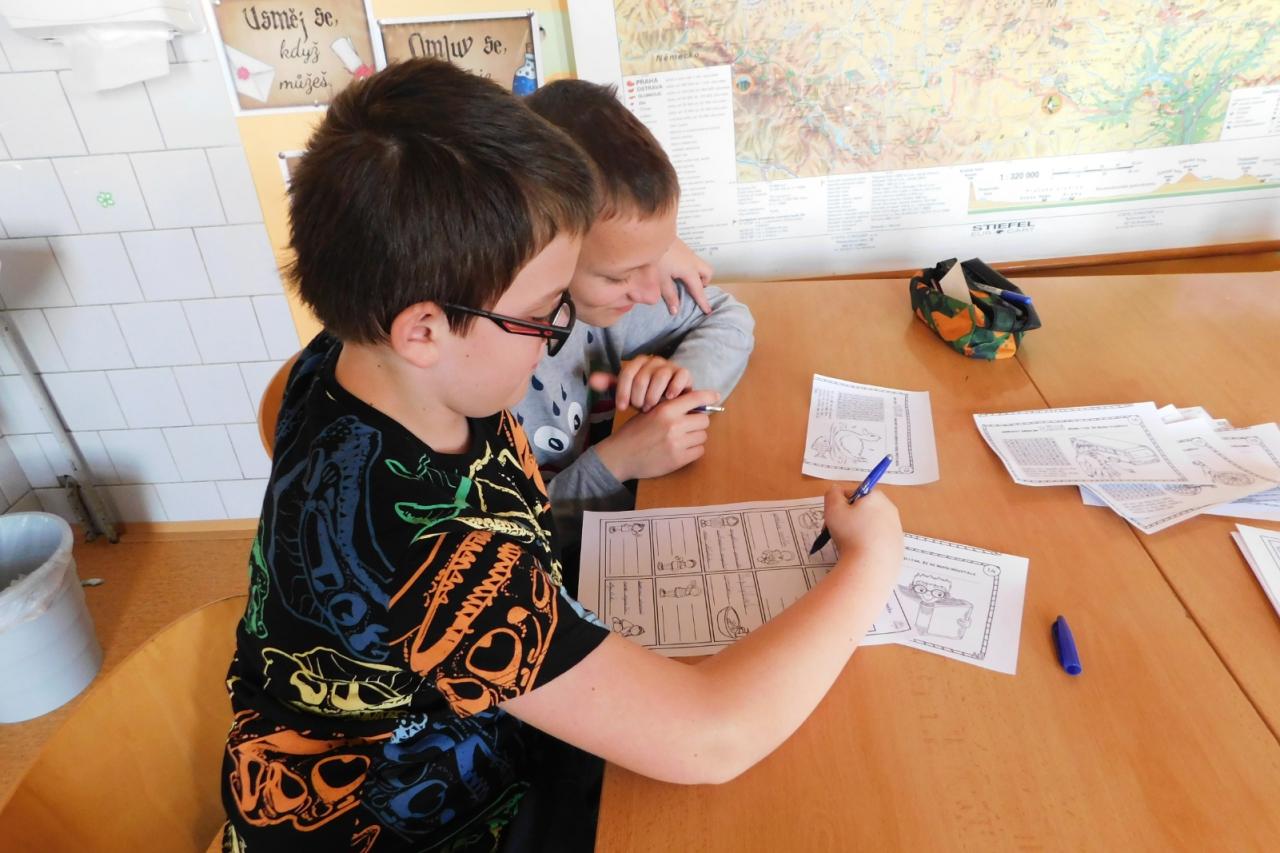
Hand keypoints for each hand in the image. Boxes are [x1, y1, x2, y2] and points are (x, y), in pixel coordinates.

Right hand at [594, 390, 719, 480]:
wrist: (621, 456)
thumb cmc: (634, 432)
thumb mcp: (649, 412)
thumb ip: (670, 408)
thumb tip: (695, 405)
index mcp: (666, 410)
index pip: (696, 398)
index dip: (709, 396)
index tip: (716, 396)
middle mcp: (674, 425)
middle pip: (704, 420)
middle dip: (697, 422)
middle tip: (686, 426)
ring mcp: (678, 444)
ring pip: (702, 436)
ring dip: (695, 437)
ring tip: (681, 439)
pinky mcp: (679, 460)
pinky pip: (699, 451)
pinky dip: (693, 450)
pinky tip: (680, 449)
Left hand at [611, 355, 693, 412]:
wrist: (670, 399)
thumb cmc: (647, 395)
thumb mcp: (628, 391)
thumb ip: (611, 385)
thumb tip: (592, 380)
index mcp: (638, 363)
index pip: (626, 374)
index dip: (622, 392)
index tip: (622, 408)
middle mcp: (654, 361)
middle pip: (642, 377)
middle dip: (638, 397)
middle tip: (639, 409)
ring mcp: (670, 366)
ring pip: (660, 377)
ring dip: (654, 396)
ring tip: (651, 408)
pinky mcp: (684, 373)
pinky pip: (680, 376)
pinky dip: (674, 388)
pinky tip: (669, 399)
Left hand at [656, 239, 713, 314]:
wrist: (649, 233)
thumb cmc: (656, 258)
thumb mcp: (661, 280)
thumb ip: (670, 295)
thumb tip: (676, 310)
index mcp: (689, 271)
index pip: (699, 290)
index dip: (703, 301)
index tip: (708, 311)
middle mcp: (692, 260)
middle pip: (708, 272)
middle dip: (704, 282)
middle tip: (692, 290)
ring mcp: (688, 251)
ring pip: (700, 264)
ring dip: (697, 274)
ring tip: (683, 281)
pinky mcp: (681, 246)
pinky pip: (692, 259)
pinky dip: (689, 267)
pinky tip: (675, 270)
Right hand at [822, 487, 902, 582]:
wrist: (871, 567)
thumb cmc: (850, 533)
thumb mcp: (833, 508)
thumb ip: (832, 494)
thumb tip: (836, 491)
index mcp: (876, 497)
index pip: (854, 493)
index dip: (840, 504)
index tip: (834, 518)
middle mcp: (890, 509)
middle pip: (864, 509)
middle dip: (849, 518)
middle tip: (838, 532)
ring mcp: (896, 529)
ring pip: (871, 526)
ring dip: (858, 532)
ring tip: (848, 546)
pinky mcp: (898, 547)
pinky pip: (878, 542)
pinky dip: (868, 545)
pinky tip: (860, 554)